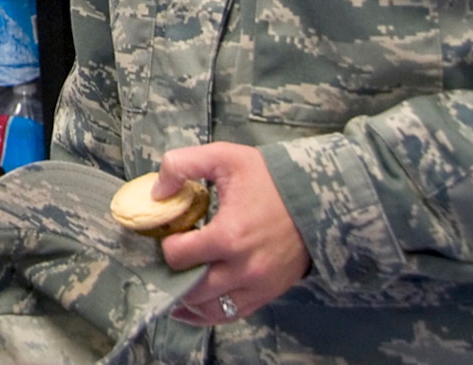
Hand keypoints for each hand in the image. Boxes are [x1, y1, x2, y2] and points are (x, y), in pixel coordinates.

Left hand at [158, 142, 309, 326]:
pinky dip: (210, 313)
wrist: (316, 197)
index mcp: (229, 235)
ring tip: (175, 286)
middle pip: (191, 290)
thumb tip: (156, 191)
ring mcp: (258, 285)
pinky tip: (194, 306)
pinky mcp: (268, 293)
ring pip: (210, 309)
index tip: (170, 234)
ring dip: (189, 301)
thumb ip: (182, 165)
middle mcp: (243, 268)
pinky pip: (232, 314)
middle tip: (170, 261)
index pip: (179, 256)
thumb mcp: (224, 157)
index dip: (166, 245)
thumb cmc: (269, 177)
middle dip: (174, 276)